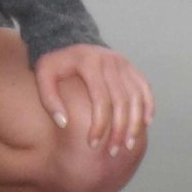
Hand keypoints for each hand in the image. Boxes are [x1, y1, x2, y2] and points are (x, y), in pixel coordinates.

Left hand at [34, 44, 153, 154]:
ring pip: (136, 97)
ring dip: (135, 124)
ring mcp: (123, 63)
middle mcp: (110, 61)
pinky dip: (148, 106)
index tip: (92, 144)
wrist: (70, 40)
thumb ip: (49, 99)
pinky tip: (146, 124)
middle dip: (119, 130)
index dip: (99, 125)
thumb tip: (63, 123)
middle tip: (113, 151)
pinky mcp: (131, 67)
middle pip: (121, 101)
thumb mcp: (43, 75)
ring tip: (129, 145)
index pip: (100, 99)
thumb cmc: (55, 64)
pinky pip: (144, 88)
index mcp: (89, 62)